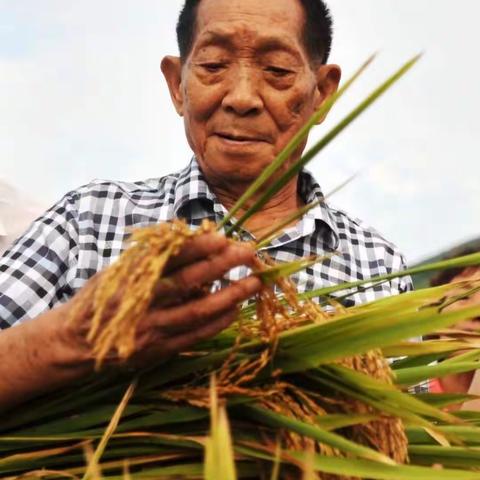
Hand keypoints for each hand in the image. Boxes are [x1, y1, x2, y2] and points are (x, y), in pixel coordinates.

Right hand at [62, 232, 261, 368]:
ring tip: (254, 283)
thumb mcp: (117, 271)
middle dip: (221, 265)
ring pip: (197, 311)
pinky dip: (218, 322)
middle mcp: (142, 303)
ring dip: (230, 296)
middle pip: (188, 282)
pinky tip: (236, 310)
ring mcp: (152, 329)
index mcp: (131, 278)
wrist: (75, 343)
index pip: (169, 258)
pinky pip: (195, 335)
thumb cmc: (100, 299)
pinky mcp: (159, 350)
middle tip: (248, 252)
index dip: (197, 246)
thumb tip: (187, 240)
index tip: (223, 236)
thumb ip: (149, 258)